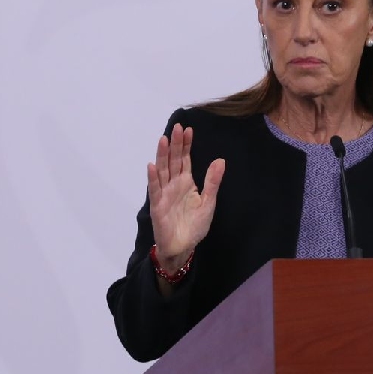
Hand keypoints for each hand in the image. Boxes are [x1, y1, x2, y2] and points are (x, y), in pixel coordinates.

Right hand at [147, 123, 225, 271]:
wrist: (183, 246)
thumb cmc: (195, 225)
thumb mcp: (208, 202)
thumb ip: (212, 181)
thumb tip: (220, 160)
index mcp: (186, 183)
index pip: (185, 159)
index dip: (186, 145)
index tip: (188, 129)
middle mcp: (173, 185)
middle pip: (173, 161)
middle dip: (175, 144)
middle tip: (176, 127)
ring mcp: (164, 194)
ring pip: (162, 171)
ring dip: (162, 155)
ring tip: (163, 139)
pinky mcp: (157, 205)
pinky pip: (155, 190)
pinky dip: (153, 178)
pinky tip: (151, 166)